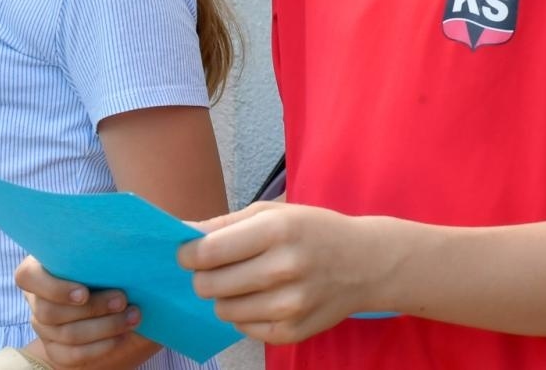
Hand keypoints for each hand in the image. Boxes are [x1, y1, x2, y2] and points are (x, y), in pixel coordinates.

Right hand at [14, 257, 140, 367]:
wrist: (120, 290)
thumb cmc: (109, 260)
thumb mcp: (103, 250)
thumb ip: (102, 247)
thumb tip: (124, 238)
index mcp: (40, 268)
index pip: (27, 277)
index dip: (54, 289)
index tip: (84, 293)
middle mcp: (37, 299)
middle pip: (51, 312)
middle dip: (93, 308)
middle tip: (123, 300)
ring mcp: (43, 326)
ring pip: (66, 335)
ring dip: (104, 327)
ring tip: (133, 316)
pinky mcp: (56, 348)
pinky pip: (70, 355)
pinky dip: (99, 348)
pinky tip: (121, 336)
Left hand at [178, 200, 391, 345]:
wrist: (366, 263)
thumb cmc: (314, 231)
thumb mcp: (275, 213)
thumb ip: (225, 224)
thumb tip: (179, 234)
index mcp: (278, 231)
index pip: (208, 252)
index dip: (188, 254)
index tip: (189, 253)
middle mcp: (284, 269)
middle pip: (208, 285)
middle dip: (205, 276)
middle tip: (221, 268)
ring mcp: (289, 305)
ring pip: (222, 310)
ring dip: (226, 297)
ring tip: (248, 282)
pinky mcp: (292, 332)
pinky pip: (243, 328)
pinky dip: (246, 314)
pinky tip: (266, 298)